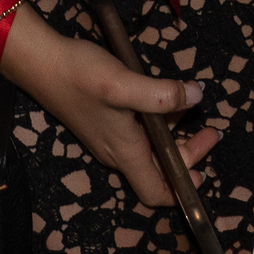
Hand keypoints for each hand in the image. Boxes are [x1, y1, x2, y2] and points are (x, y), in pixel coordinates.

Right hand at [2, 13, 220, 196]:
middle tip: (211, 131)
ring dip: (173, 134)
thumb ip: (162, 95)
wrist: (42, 62)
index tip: (203, 173)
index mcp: (125, 152)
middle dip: (187, 153)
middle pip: (159, 168)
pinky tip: (164, 96)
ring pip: (150, 147)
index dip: (181, 191)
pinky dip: (157, 121)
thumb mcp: (124, 84)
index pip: (155, 192)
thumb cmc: (80, 76)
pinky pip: (138, 131)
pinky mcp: (104, 120)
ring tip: (192, 110)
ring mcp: (109, 136)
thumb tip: (196, 96)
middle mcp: (117, 151)